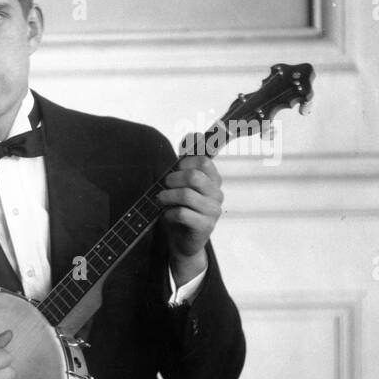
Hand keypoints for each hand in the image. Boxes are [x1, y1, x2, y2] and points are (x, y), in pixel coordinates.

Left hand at [157, 153, 222, 284]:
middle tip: (164, 186)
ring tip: (161, 200)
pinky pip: (183, 213)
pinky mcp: (205, 226)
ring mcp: (213, 211)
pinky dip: (169, 213)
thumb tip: (191, 135)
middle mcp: (217, 194)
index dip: (184, 162)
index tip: (175, 169)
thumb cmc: (182, 211)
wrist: (184, 242)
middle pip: (194, 176)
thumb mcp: (183, 186)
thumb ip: (186, 165)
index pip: (203, 161)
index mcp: (213, 181)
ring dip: (166, 197)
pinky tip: (167, 215)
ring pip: (186, 195)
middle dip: (173, 179)